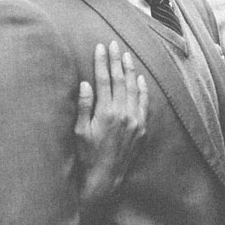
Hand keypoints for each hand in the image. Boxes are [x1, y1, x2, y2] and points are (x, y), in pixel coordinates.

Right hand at [75, 41, 147, 217]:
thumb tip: (85, 83)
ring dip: (130, 70)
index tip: (100, 47)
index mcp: (106, 112)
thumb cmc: (87, 156)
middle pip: (120, 80)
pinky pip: (145, 104)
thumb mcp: (80, 131)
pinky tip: (140, 78)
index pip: (104, 80)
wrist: (105, 179)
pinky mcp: (142, 129)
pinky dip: (143, 89)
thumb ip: (84, 106)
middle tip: (114, 44)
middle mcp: (123, 114)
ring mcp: (135, 121)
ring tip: (126, 55)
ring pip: (134, 89)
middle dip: (116, 60)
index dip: (102, 62)